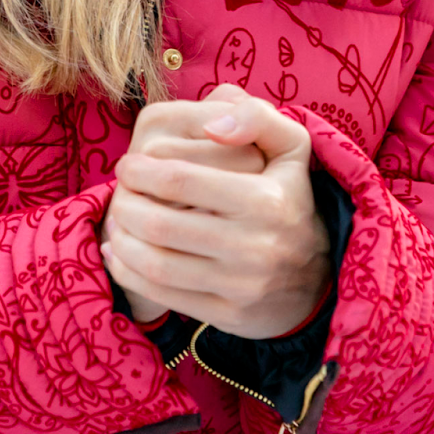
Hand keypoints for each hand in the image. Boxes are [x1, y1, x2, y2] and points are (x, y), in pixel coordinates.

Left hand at [101, 84, 330, 338]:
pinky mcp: (229, 316)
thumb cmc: (289, 197)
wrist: (318, 276)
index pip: (181, 179)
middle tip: (118, 191)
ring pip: (158, 264)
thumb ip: (255, 117)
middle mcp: (256, 247)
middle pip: (161, 224)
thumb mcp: (290, 148)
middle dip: (125, 205)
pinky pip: (164, 295)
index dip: (142, 170)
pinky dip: (129, 273)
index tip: (129, 163)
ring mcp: (242, 286)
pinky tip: (119, 254)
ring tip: (116, 220)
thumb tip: (212, 124)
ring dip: (122, 240)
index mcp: (266, 200)